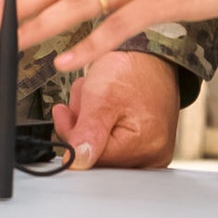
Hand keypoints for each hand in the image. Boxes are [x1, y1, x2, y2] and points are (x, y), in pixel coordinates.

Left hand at [52, 51, 179, 169]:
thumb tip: (76, 162)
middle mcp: (153, 156)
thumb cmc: (131, 70)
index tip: (64, 113)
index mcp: (144, 147)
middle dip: (83, 125)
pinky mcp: (146, 144)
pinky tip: (106, 108)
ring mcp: (151, 151)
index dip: (72, 134)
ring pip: (103, 147)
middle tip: (84, 99)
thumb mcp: (101, 96)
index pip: (91, 158)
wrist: (151, 55)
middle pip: (97, 154)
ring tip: (97, 98)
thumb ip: (88, 132)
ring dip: (90, 123)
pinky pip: (114, 142)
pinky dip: (103, 125)